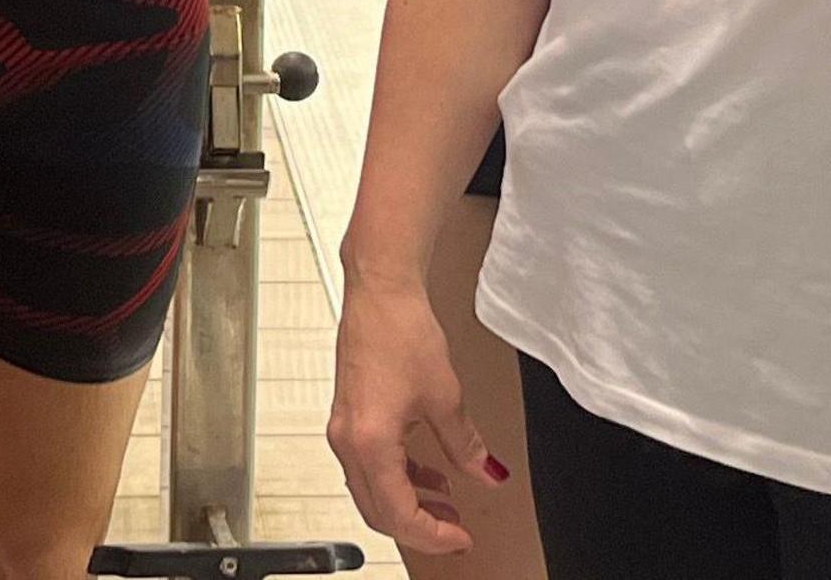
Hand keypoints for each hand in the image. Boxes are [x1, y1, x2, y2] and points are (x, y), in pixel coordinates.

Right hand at [326, 279, 507, 557]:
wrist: (380, 291)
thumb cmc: (400, 329)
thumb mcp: (446, 395)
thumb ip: (465, 444)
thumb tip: (486, 472)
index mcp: (369, 443)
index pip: (399, 514)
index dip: (433, 536)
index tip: (460, 538)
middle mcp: (348, 442)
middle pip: (379, 511)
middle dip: (419, 528)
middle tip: (455, 531)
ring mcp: (344, 431)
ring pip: (372, 492)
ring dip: (409, 504)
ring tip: (446, 507)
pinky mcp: (349, 418)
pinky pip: (370, 466)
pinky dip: (399, 479)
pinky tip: (427, 473)